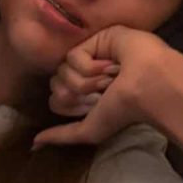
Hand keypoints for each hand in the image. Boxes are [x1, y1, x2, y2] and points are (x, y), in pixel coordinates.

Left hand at [34, 25, 177, 147]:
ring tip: (110, 79)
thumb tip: (33, 144)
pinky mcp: (94, 38)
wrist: (148, 86)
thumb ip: (60, 136)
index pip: (55, 99)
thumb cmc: (123, 111)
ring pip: (61, 71)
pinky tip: (111, 65)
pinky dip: (90, 66)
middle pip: (55, 84)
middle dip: (76, 94)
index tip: (91, 106)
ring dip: (86, 81)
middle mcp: (85, 75)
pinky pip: (72, 56)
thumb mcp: (88, 130)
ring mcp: (89, 55)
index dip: (68, 105)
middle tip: (101, 93)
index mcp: (84, 94)